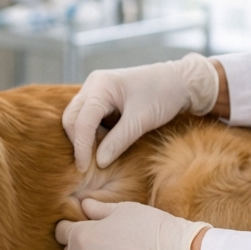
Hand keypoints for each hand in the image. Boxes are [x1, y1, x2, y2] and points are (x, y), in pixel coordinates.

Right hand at [62, 55, 219, 171]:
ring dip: (84, 137)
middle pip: (71, 118)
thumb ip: (118, 141)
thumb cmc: (163, 95)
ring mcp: (96, 90)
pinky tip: (105, 143)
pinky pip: (88, 117)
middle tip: (87, 166)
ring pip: (77, 118)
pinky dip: (92, 132)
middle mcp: (93, 85)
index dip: (80, 146)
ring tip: (99, 154)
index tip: (83, 168)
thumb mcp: (141, 121)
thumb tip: (98, 163)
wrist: (179, 81)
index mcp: (101, 85)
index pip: (81, 120)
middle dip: (77, 142)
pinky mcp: (101, 98)